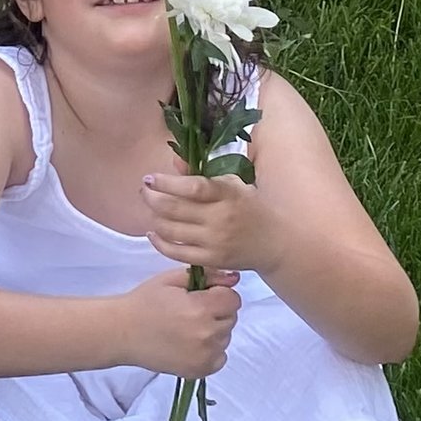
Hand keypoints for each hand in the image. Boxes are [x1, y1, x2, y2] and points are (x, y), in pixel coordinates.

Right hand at [120, 267, 241, 377]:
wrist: (122, 332)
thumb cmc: (144, 302)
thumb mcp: (171, 280)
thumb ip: (205, 276)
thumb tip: (232, 278)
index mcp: (200, 308)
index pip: (233, 299)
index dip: (218, 295)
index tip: (201, 296)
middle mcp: (207, 334)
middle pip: (231, 318)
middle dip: (216, 312)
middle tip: (191, 311)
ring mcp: (205, 355)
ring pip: (225, 337)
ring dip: (213, 331)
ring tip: (187, 327)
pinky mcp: (201, 370)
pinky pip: (220, 357)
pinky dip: (210, 350)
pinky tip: (189, 343)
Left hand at [143, 170, 284, 276]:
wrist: (275, 242)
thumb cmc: (250, 207)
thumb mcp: (232, 184)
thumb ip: (203, 174)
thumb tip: (175, 160)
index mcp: (227, 194)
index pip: (193, 188)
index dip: (166, 183)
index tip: (149, 178)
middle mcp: (221, 218)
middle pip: (175, 208)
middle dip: (152, 198)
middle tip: (145, 191)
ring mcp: (216, 241)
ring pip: (171, 230)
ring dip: (154, 218)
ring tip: (151, 209)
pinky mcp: (212, 259)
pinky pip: (177, 252)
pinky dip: (159, 242)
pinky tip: (153, 233)